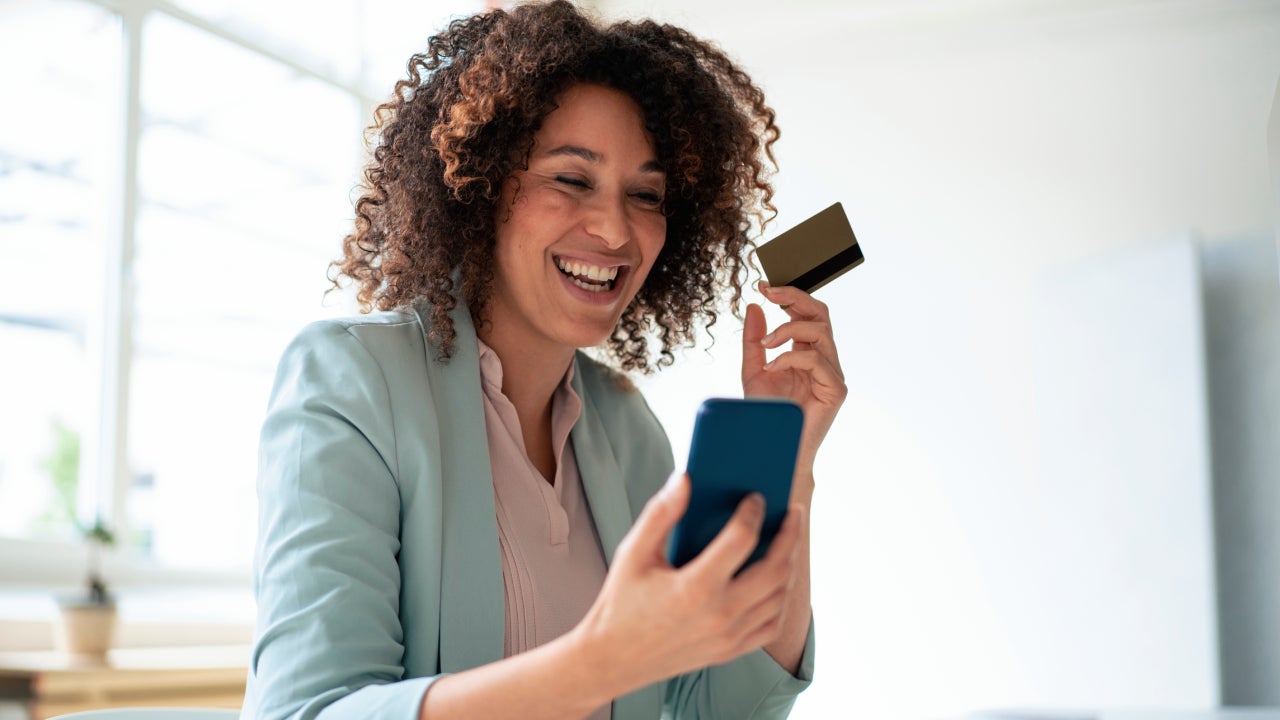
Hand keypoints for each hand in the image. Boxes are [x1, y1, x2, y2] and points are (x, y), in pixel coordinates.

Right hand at [573, 473, 803, 694]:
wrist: (613, 659)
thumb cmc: (621, 602)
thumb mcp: (633, 553)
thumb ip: (661, 513)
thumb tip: (684, 478)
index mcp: (695, 587)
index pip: (741, 540)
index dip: (753, 512)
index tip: (756, 498)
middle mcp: (719, 614)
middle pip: (775, 569)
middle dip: (789, 536)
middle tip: (792, 514)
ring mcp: (729, 637)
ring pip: (779, 597)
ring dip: (787, 566)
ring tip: (785, 542)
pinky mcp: (731, 651)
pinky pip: (771, 624)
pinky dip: (779, 600)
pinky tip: (774, 581)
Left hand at [742, 281, 846, 478]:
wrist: (772, 448)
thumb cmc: (766, 414)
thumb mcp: (753, 370)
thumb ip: (754, 340)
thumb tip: (755, 306)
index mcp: (807, 352)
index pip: (806, 313)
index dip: (788, 295)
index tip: (762, 286)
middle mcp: (824, 359)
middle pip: (820, 313)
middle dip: (794, 297)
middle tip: (769, 293)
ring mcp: (832, 374)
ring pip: (820, 331)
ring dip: (788, 330)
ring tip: (765, 343)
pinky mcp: (836, 390)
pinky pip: (817, 360)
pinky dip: (791, 357)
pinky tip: (772, 367)